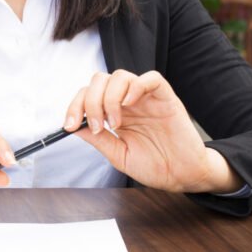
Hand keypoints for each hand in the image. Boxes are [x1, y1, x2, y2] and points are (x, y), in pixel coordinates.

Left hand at [64, 70, 241, 193]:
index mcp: (114, 112)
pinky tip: (130, 104)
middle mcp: (128, 101)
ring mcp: (146, 98)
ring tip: (116, 123)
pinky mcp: (165, 97)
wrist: (182, 176)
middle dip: (90, 101)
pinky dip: (136, 86)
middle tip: (98, 126)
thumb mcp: (118, 154)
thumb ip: (97, 139)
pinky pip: (151, 78)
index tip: (69, 125)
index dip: (75, 106)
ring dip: (110, 97)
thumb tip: (72, 127)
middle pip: (100, 80)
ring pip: (121, 76)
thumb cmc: (154, 165)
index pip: (88, 95)